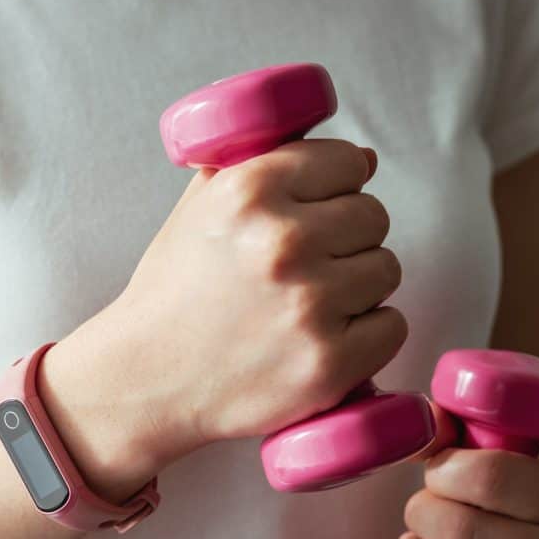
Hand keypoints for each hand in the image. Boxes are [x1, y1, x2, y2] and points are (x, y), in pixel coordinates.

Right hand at [103, 139, 406, 456]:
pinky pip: (392, 327)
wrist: (145, 379)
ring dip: (356, 289)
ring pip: (386, 270)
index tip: (311, 215)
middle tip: (301, 271)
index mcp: (249, 190)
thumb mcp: (200, 208)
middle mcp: (282, 241)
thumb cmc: (174, 294)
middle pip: (373, 216)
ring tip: (303, 307)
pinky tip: (322, 340)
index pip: (349, 161)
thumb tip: (364, 158)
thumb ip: (266, 164)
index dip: (333, 189)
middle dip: (345, 240)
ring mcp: (309, 304)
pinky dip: (367, 337)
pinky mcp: (328, 362)